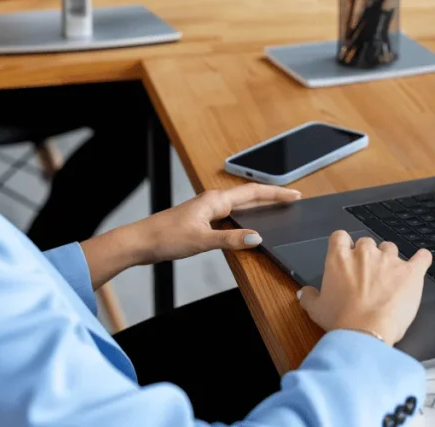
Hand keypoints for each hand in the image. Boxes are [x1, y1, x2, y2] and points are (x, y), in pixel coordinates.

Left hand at [142, 183, 301, 262]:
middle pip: (249, 195)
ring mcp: (206, 210)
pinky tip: (247, 225)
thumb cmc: (165, 238)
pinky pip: (230, 214)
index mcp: (215, 200)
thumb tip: (256, 238)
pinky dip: (245, 216)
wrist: (140, 242)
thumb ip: (230, 240)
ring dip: (259, 205)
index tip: (294, 195)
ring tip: (277, 208)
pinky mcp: (201, 220)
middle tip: (292, 200)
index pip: (253, 193)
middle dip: (272, 197)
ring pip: (239, 205)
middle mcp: (212, 201)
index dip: (276, 194)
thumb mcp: (201, 241)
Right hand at [298, 231, 431, 345]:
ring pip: (390, 248)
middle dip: (367, 255)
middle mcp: (364, 253)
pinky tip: (421, 261)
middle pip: (366, 243)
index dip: (343, 246)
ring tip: (389, 277)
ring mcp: (389, 260)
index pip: (340, 237)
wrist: (366, 333)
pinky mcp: (411, 272)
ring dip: (389, 259)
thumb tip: (304, 293)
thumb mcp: (317, 310)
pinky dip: (422, 259)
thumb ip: (309, 297)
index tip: (346, 257)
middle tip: (367, 275)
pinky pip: (421, 257)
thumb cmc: (340, 321)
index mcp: (339, 258)